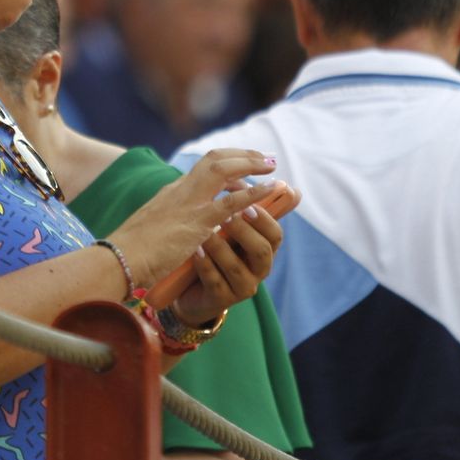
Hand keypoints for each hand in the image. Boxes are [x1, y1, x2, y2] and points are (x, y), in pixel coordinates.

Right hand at [106, 149, 279, 289]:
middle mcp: (181, 190)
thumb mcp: (152, 228)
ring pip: (224, 170)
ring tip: (272, 167)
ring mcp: (189, 203)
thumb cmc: (132, 250)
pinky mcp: (197, 222)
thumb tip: (180, 227)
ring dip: (251, 165)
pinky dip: (254, 193)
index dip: (228, 160)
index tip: (245, 162)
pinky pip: (231, 202)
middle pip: (215, 158)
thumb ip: (170, 222)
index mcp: (172, 191)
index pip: (204, 166)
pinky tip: (269, 191)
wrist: (120, 258)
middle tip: (266, 159)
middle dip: (243, 155)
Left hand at [172, 186, 298, 326]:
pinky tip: (195, 251)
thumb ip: (240, 198)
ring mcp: (240, 286)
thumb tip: (262, 160)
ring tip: (206, 232)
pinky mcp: (219, 299)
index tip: (248, 203)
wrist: (185, 283)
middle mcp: (257, 268)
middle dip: (246, 231)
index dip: (265, 218)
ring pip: (237, 267)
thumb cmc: (210, 245)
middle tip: (228, 216)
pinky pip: (215, 281)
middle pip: (263, 250)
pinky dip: (205, 264)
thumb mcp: (223, 221)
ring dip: (221, 246)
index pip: (275, 233)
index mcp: (262, 246)